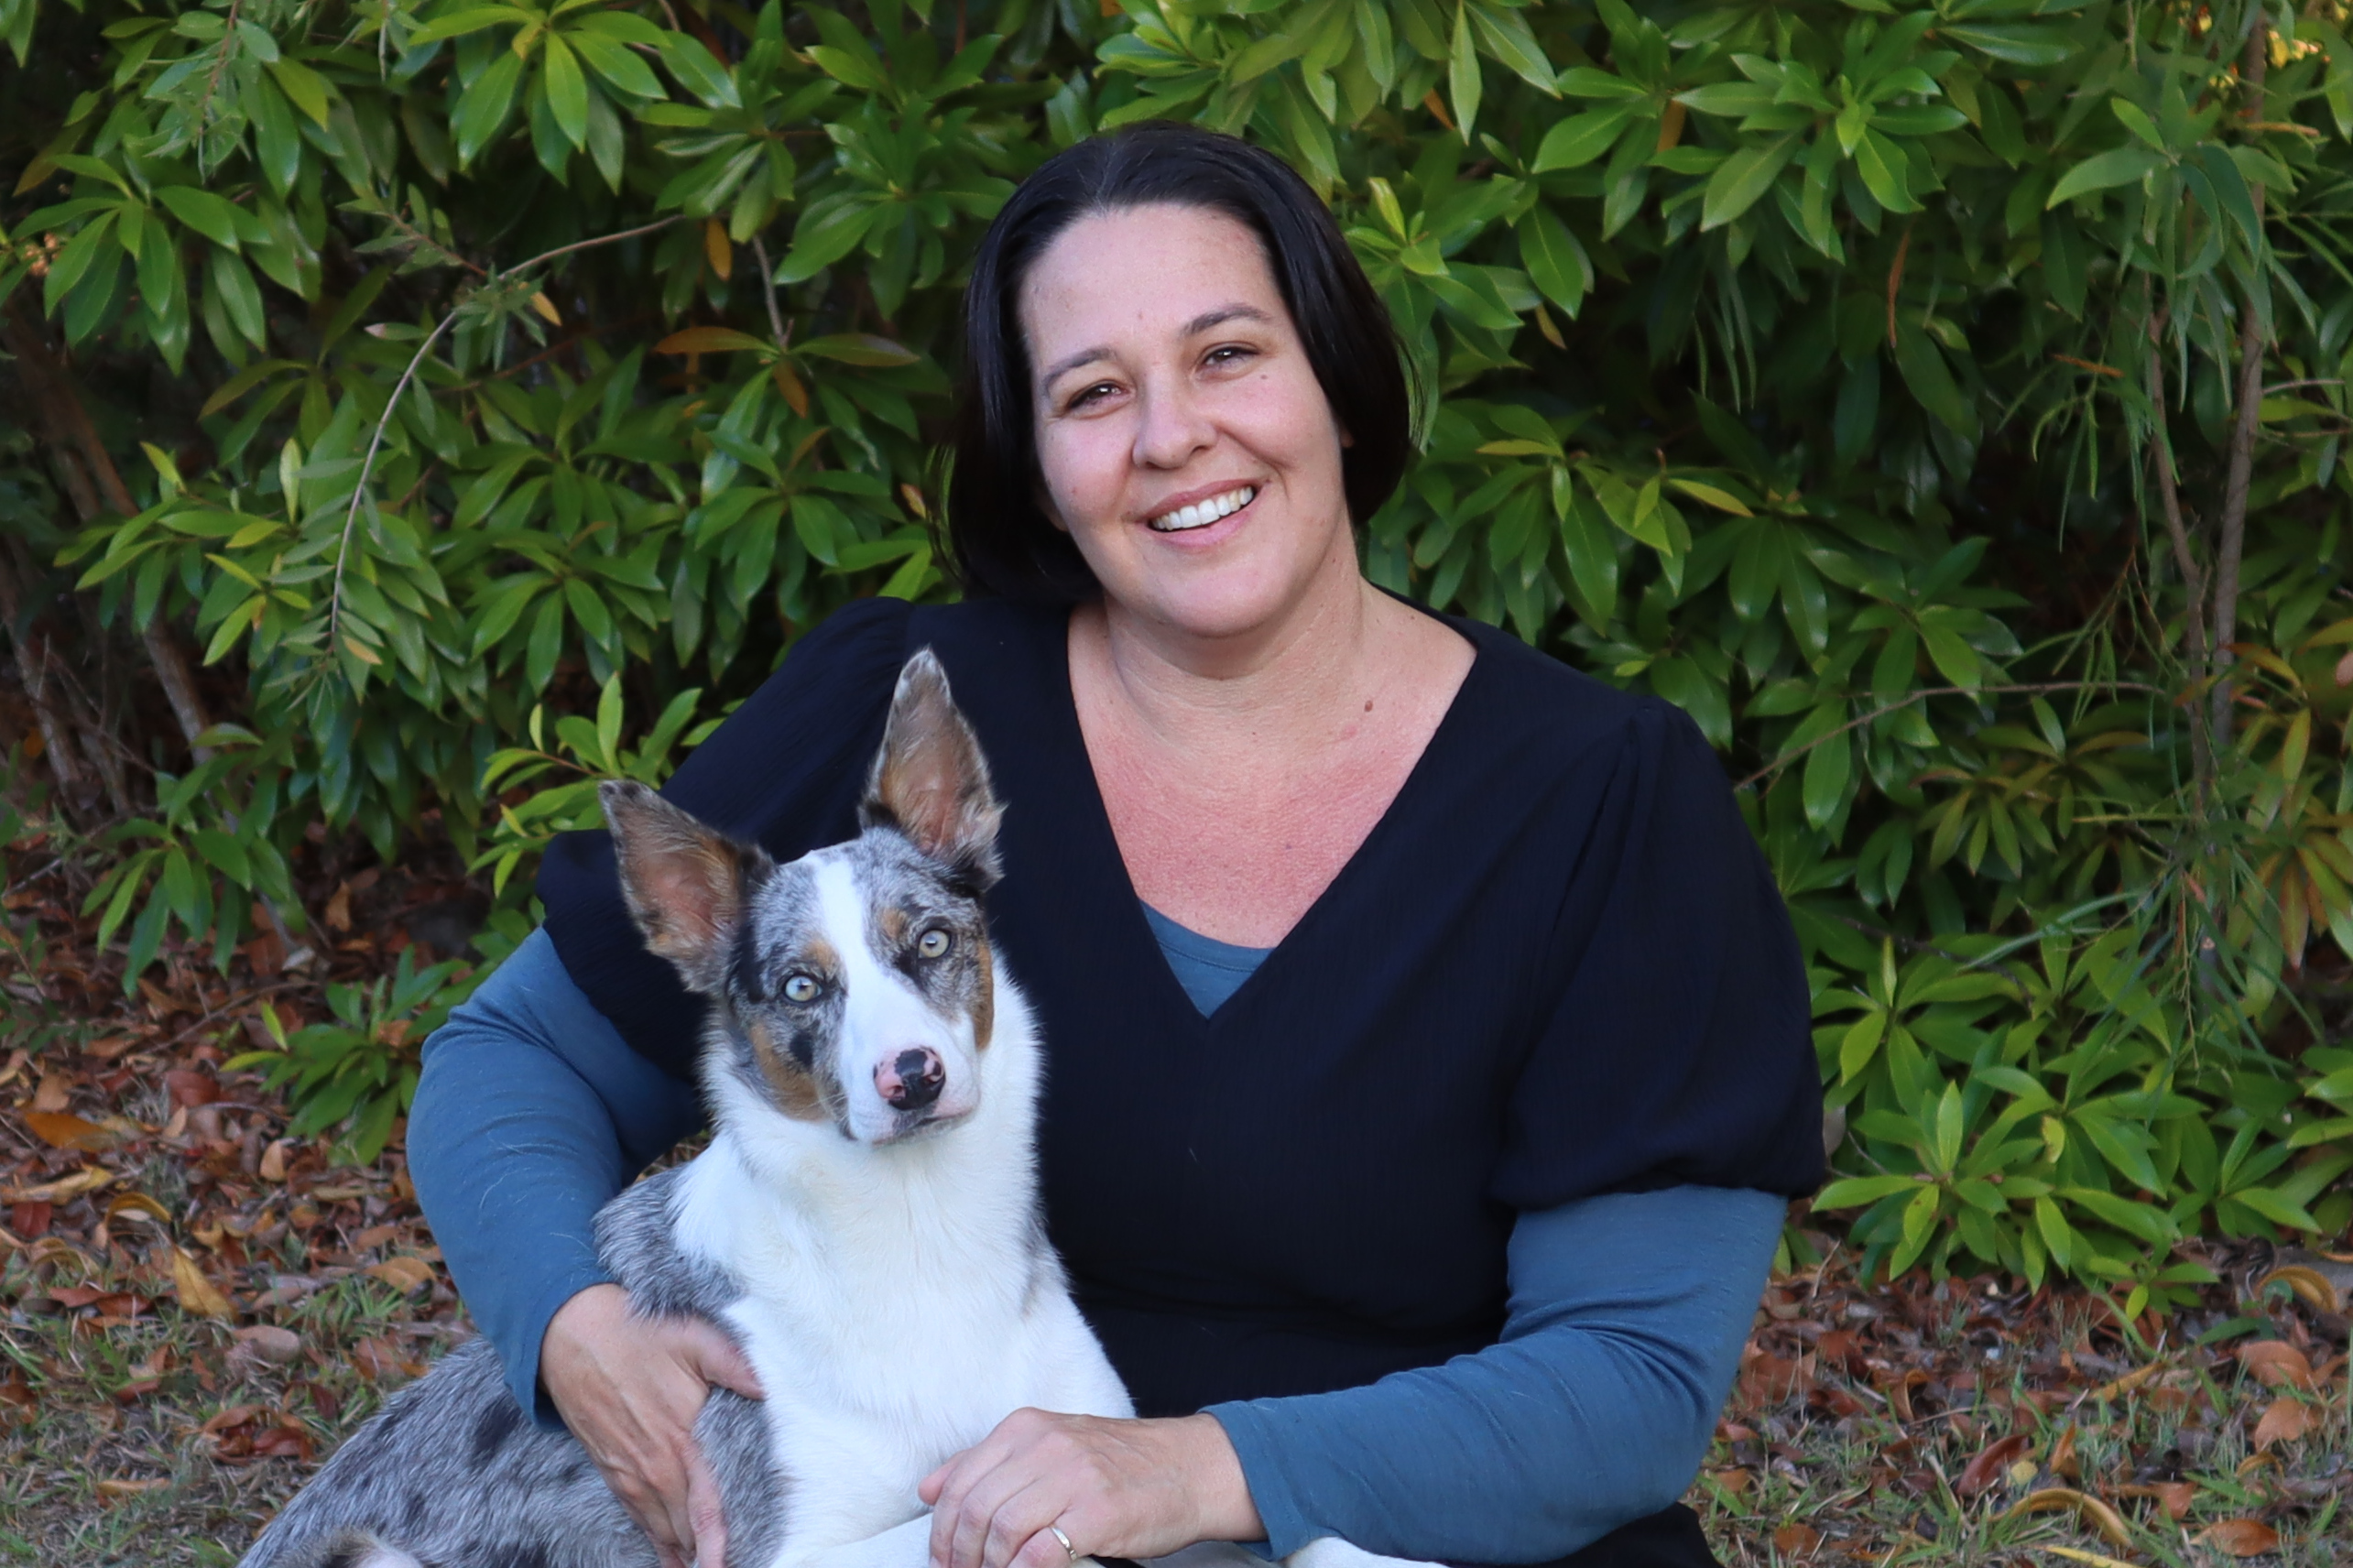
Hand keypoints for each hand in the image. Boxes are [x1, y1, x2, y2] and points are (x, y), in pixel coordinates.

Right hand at [541, 1282, 765, 1567]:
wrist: (572, 1338)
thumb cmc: (638, 1336)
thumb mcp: (693, 1339)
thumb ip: (734, 1365)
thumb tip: (768, 1386)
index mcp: (679, 1442)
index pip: (706, 1508)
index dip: (719, 1544)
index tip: (728, 1564)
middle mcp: (654, 1468)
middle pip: (688, 1529)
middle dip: (710, 1552)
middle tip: (732, 1561)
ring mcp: (631, 1474)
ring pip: (664, 1530)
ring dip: (686, 1551)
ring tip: (707, 1566)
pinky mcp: (614, 1473)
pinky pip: (640, 1520)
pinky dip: (659, 1541)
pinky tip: (674, 1557)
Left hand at [919, 1410, 1261, 1567]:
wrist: (1190, 1467)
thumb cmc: (1121, 1462)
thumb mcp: (1051, 1444)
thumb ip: (989, 1463)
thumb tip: (930, 1490)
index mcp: (1027, 1427)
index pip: (959, 1481)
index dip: (942, 1528)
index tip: (943, 1556)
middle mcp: (1046, 1446)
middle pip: (975, 1508)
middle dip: (959, 1554)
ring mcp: (1073, 1477)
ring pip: (1000, 1530)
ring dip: (988, 1566)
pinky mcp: (1097, 1513)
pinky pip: (1039, 1554)